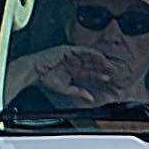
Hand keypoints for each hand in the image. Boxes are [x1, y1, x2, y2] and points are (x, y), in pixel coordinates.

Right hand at [20, 39, 141, 104]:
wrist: (33, 71)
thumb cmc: (44, 79)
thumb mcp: (65, 89)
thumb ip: (79, 92)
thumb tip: (91, 99)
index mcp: (71, 71)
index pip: (89, 73)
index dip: (99, 76)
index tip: (109, 79)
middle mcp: (73, 63)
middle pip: (91, 65)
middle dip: (103, 69)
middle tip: (114, 72)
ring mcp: (71, 56)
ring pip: (90, 57)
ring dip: (100, 61)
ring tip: (110, 66)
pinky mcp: (68, 50)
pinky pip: (84, 51)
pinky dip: (92, 54)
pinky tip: (100, 58)